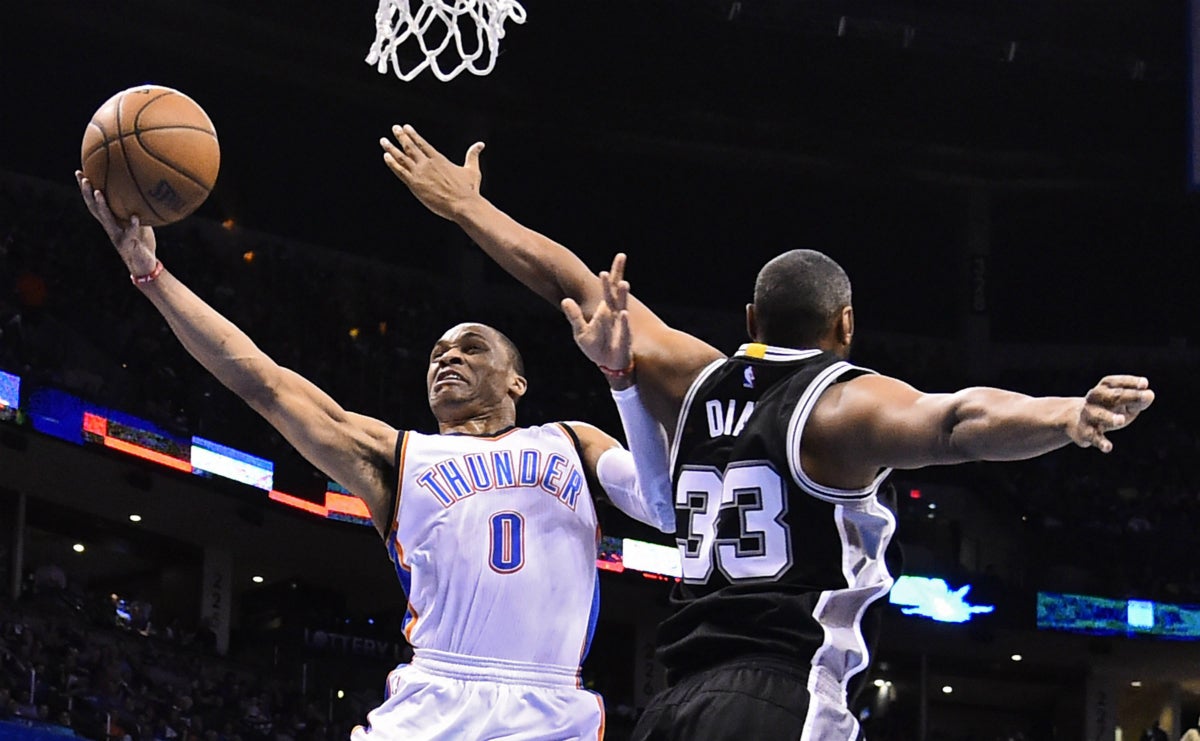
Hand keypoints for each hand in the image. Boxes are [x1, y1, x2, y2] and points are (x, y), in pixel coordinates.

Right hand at [76, 170, 157, 276]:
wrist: (143, 264)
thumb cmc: (141, 240)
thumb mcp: (139, 220)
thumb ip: (137, 207)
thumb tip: (144, 186)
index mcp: (110, 220)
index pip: (94, 202)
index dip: (86, 189)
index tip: (80, 172)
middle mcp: (110, 226)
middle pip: (94, 208)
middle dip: (87, 193)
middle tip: (84, 178)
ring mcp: (116, 235)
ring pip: (106, 219)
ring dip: (101, 205)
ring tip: (99, 192)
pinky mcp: (127, 243)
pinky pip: (130, 232)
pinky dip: (132, 225)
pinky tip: (135, 217)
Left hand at [380, 124, 483, 220]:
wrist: (463, 204)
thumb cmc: (469, 189)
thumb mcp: (472, 170)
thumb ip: (472, 155)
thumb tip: (480, 144)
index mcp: (439, 159)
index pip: (423, 143)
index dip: (413, 135)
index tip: (406, 127)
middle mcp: (427, 164)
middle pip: (410, 147)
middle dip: (401, 137)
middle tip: (394, 128)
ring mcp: (420, 174)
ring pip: (402, 157)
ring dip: (391, 148)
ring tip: (384, 141)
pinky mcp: (414, 185)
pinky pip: (400, 171)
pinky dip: (392, 163)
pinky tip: (386, 156)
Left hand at [562, 253, 632, 387]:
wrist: (608, 365)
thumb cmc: (596, 346)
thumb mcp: (580, 332)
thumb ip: (574, 316)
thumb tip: (565, 300)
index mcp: (605, 310)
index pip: (609, 289)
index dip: (614, 274)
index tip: (620, 256)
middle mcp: (614, 315)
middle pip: (616, 294)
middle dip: (616, 281)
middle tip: (615, 266)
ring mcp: (620, 326)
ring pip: (622, 308)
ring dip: (622, 297)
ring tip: (622, 285)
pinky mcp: (623, 340)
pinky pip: (624, 330)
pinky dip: (624, 322)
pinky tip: (623, 313)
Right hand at [1068, 375, 1154, 452]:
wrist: (1076, 421)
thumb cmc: (1108, 409)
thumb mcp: (1124, 403)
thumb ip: (1137, 400)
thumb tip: (1149, 395)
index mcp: (1104, 388)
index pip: (1116, 382)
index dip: (1130, 382)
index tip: (1144, 384)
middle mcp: (1094, 399)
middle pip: (1111, 396)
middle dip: (1128, 396)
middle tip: (1146, 397)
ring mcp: (1089, 415)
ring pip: (1098, 415)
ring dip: (1109, 417)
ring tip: (1120, 420)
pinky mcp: (1086, 432)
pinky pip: (1093, 437)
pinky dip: (1100, 442)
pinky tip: (1108, 447)